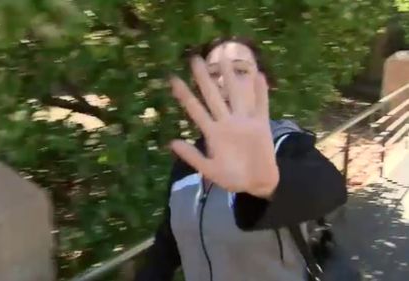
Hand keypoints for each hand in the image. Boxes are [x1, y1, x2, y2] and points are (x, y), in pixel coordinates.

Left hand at [169, 56, 278, 197]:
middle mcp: (226, 122)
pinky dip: (260, 92)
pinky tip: (258, 75)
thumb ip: (193, 157)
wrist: (257, 184)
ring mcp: (244, 122)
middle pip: (213, 95)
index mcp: (213, 133)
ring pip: (235, 94)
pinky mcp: (261, 125)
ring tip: (224, 57)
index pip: (195, 109)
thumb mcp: (210, 170)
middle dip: (204, 78)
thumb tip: (172, 143)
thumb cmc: (232, 178)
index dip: (184, 95)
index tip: (172, 79)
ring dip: (230, 77)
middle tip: (194, 58)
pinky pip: (261, 105)